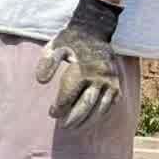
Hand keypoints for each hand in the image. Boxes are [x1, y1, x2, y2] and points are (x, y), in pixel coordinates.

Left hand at [35, 0, 123, 130]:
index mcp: (81, 70)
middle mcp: (98, 77)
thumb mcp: (54, 47)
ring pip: (100, 108)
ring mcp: (110, 82)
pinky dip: (101, 114)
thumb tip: (41, 81)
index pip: (68, 96)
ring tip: (76, 128)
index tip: (52, 113)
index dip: (59, 108)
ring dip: (88, 121)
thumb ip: (46, 63)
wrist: (95, 30)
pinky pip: (110, 104)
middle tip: (63, 126)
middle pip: (85, 105)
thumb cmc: (70, 41)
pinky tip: (92, 120)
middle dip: (73, 118)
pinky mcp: (117, 84)